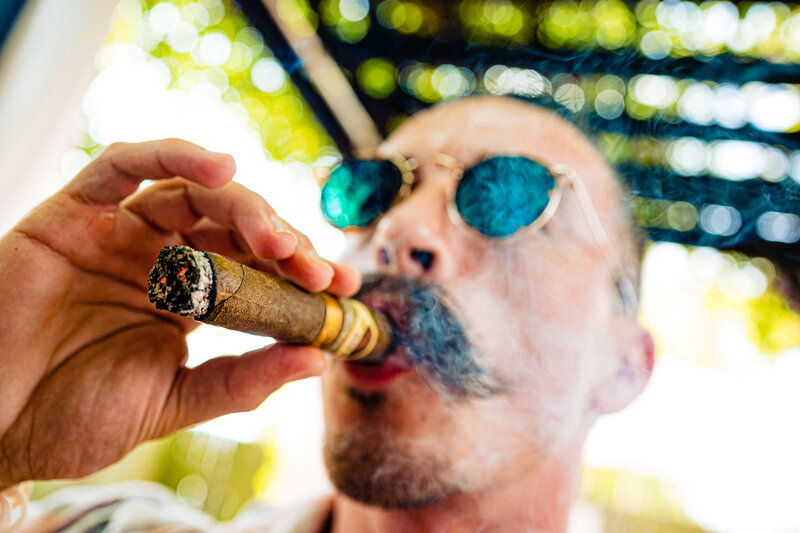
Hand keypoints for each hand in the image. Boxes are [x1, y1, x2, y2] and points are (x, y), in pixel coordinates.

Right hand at [0, 139, 359, 487]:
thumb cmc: (73, 418)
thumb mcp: (174, 402)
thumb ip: (241, 380)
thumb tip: (316, 359)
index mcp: (186, 297)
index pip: (256, 269)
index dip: (300, 272)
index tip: (343, 289)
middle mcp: (158, 257)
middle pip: (234, 226)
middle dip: (282, 243)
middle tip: (316, 272)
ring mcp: (118, 232)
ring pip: (192, 192)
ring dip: (244, 205)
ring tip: (279, 239)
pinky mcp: (72, 214)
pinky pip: (122, 165)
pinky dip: (172, 155)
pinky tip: (219, 167)